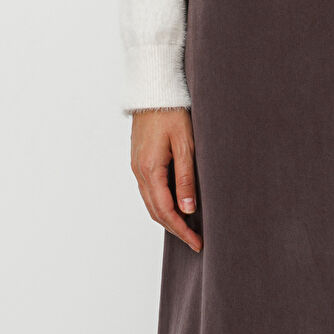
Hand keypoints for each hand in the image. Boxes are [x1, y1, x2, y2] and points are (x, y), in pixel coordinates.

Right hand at [130, 109, 201, 252]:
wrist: (154, 90)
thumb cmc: (173, 113)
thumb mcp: (186, 146)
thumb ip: (186, 179)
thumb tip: (188, 210)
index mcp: (150, 169)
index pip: (165, 210)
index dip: (182, 229)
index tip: (197, 242)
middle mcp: (139, 171)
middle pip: (155, 212)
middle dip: (175, 229)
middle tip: (195, 242)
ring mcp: (136, 167)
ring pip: (150, 203)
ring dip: (168, 219)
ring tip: (188, 228)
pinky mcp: (139, 162)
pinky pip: (149, 191)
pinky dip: (161, 205)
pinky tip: (176, 207)